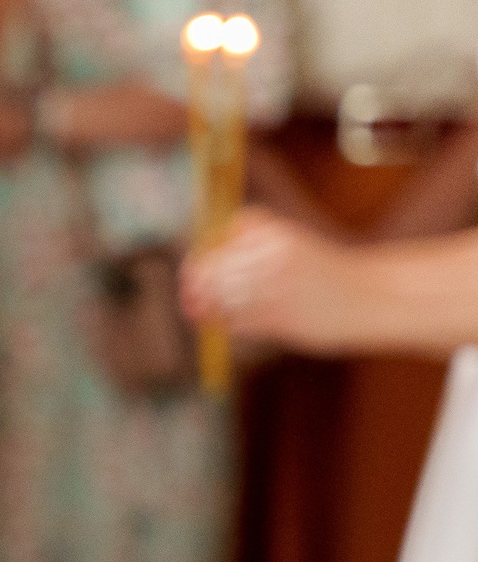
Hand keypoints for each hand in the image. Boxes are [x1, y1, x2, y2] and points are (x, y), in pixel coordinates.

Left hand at [179, 208, 359, 349]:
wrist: (372, 297)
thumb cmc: (325, 273)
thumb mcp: (290, 247)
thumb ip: (248, 253)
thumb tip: (191, 275)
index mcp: (277, 235)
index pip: (222, 237)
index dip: (203, 255)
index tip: (194, 268)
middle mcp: (273, 258)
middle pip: (213, 268)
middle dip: (196, 283)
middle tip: (189, 296)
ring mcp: (275, 289)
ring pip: (220, 297)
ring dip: (207, 307)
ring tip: (204, 312)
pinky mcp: (279, 319)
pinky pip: (236, 323)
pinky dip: (226, 325)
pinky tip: (232, 326)